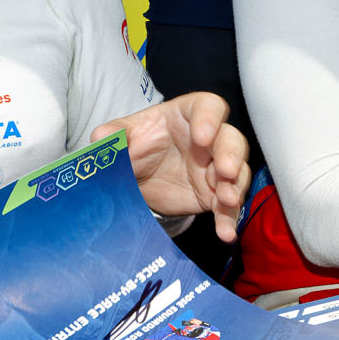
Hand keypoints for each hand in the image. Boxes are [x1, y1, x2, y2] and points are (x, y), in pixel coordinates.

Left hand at [94, 93, 249, 241]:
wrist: (139, 176)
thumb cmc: (138, 144)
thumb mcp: (124, 136)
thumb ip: (114, 134)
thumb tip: (101, 137)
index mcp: (188, 115)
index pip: (209, 107)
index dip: (210, 119)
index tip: (202, 136)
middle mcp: (210, 139)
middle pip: (232, 140)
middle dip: (231, 155)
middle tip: (225, 170)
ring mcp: (215, 168)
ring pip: (238, 172)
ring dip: (235, 186)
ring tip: (226, 200)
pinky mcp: (214, 195)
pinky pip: (227, 205)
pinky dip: (228, 218)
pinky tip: (225, 232)